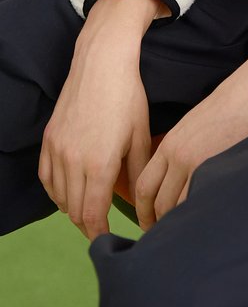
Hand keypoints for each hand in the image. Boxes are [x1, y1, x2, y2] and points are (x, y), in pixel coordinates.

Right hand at [38, 0, 159, 241]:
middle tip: (101, 228)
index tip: (105, 241)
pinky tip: (70, 190)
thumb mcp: (139, 137)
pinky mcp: (48, 140)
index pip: (92, 215)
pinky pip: (47, 178)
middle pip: (74, 211)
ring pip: (59, 197)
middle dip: (88, 224)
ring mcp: (58, 150)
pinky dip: (57, 191)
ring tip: (89, 209)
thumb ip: (137, 174)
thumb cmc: (128, 98)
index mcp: (100, 165)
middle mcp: (74, 162)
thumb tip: (141, 202)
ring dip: (73, 208)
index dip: (98, 234)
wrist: (101, 65)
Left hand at [134, 40, 247, 231]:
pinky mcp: (217, 167)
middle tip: (166, 239)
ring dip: (177, 225)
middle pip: (157, 202)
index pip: (144, 186)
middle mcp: (177, 155)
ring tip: (185, 238)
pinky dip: (196, 217)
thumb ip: (183, 152)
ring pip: (175, 207)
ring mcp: (196, 163)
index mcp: (170, 144)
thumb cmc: (234, 106)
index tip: (149, 224)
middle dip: (157, 224)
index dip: (143, 211)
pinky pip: (198, 202)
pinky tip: (203, 224)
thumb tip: (181, 181)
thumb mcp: (197, 126)